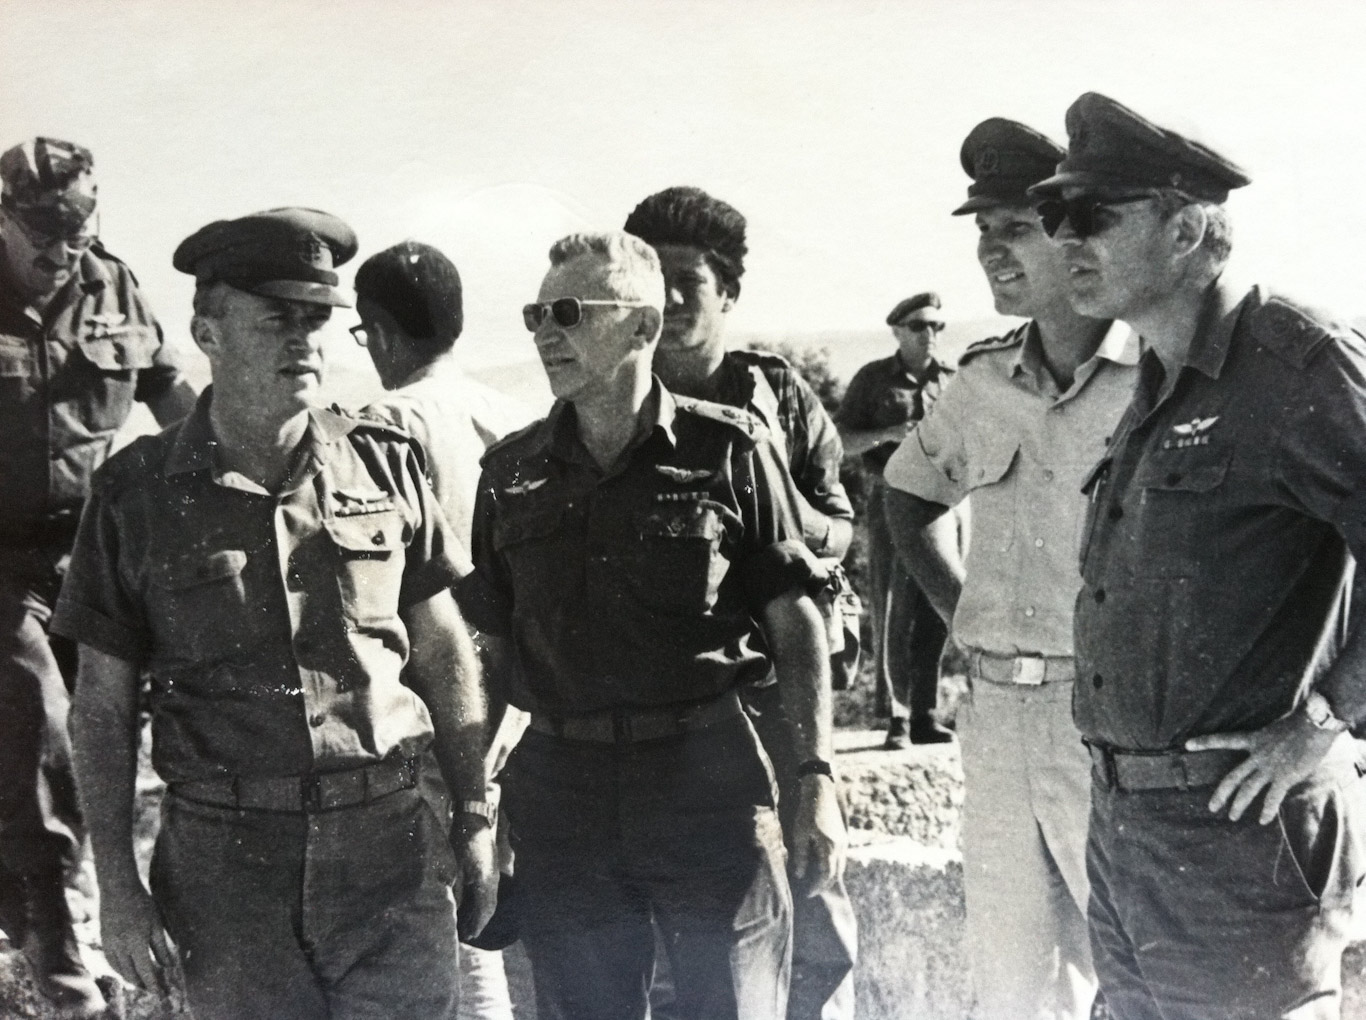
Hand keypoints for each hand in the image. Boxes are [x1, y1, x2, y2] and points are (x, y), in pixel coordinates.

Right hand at [99, 881, 178, 994]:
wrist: (118, 889)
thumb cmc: (142, 903)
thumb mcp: (157, 924)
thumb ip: (161, 946)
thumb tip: (166, 965)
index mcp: (136, 942)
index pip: (145, 970)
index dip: (152, 983)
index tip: (159, 992)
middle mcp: (120, 947)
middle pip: (131, 973)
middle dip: (142, 984)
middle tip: (153, 989)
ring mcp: (109, 945)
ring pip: (120, 970)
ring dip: (131, 978)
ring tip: (142, 983)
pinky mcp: (104, 941)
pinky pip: (111, 962)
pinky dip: (120, 970)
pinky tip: (127, 970)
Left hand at [450, 821, 498, 940]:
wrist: (474, 820)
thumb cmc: (463, 842)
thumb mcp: (455, 868)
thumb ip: (456, 890)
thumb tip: (453, 910)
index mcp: (485, 882)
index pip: (483, 910)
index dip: (476, 925)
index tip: (469, 937)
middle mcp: (493, 880)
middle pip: (489, 907)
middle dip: (479, 922)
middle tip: (468, 934)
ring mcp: (494, 874)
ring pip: (490, 900)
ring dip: (480, 913)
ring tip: (468, 923)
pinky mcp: (490, 869)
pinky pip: (488, 891)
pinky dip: (481, 902)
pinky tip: (471, 905)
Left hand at [790, 775, 846, 895]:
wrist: (821, 792)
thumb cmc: (807, 812)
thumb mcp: (799, 834)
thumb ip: (801, 856)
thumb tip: (800, 875)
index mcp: (829, 848)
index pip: (826, 876)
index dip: (818, 887)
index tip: (808, 893)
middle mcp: (840, 847)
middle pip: (837, 874)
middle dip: (825, 885)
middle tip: (812, 891)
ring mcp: (844, 842)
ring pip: (841, 866)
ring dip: (831, 877)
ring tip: (817, 882)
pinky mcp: (843, 837)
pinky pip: (841, 858)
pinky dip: (834, 866)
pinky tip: (823, 866)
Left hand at [1186, 711, 1347, 823]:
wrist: (1314, 723)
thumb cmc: (1300, 722)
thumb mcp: (1275, 729)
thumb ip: (1268, 741)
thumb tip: (1270, 748)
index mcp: (1253, 739)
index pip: (1224, 740)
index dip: (1205, 742)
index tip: (1187, 745)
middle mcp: (1257, 755)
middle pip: (1232, 777)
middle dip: (1221, 794)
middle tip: (1212, 807)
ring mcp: (1269, 767)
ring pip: (1248, 790)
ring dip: (1239, 805)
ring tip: (1232, 817)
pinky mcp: (1284, 777)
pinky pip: (1272, 798)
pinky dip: (1267, 810)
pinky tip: (1263, 820)